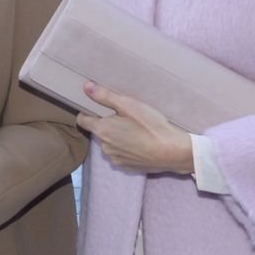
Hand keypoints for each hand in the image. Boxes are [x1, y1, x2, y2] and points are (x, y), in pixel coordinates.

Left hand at [76, 82, 192, 173]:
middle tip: (126, 116)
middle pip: (99, 131)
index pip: (82, 120)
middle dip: (108, 123)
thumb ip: (105, 96)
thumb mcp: (129, 105)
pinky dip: (127, 148)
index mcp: (103, 130)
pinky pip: (121, 154)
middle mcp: (105, 147)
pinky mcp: (127, 167)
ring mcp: (116, 159)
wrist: (172, 152)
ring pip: (110, 143)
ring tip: (136, 129)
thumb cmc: (151, 126)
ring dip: (118, 136)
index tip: (97, 107)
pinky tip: (141, 142)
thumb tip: (86, 87)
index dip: (87, 111)